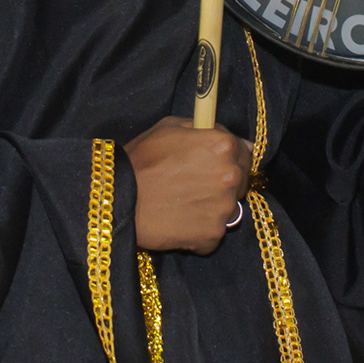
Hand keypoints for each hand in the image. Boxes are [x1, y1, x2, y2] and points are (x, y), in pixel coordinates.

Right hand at [124, 117, 251, 254]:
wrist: (119, 197)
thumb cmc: (140, 158)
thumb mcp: (168, 127)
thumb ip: (203, 129)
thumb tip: (232, 139)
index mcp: (223, 146)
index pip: (245, 151)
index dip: (228, 157)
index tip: (212, 163)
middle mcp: (230, 176)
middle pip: (240, 181)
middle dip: (222, 182)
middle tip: (193, 185)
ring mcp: (224, 208)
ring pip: (228, 208)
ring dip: (211, 207)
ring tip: (183, 204)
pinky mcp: (213, 235)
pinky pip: (213, 233)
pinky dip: (200, 230)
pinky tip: (179, 221)